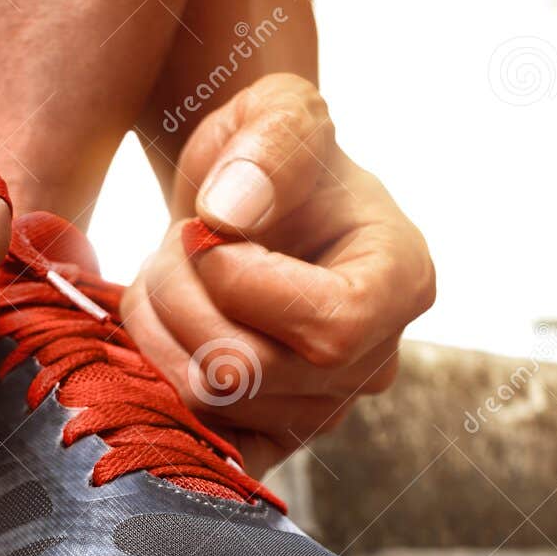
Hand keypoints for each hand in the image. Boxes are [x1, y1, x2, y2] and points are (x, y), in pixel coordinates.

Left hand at [123, 73, 433, 476]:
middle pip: (248, 373)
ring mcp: (318, 413)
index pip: (328, 328)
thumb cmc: (269, 158)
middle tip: (170, 246)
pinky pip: (193, 441)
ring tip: (167, 277)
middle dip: (179, 298)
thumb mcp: (277, 114)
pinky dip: (155, 382)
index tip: (205, 230)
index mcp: (401, 283)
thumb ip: (268, 145)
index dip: (240, 283)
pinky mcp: (264, 441)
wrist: (244, 210)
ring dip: (157, 329)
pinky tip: (160, 330)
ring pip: (205, 403)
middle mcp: (371, 364)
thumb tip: (230, 216)